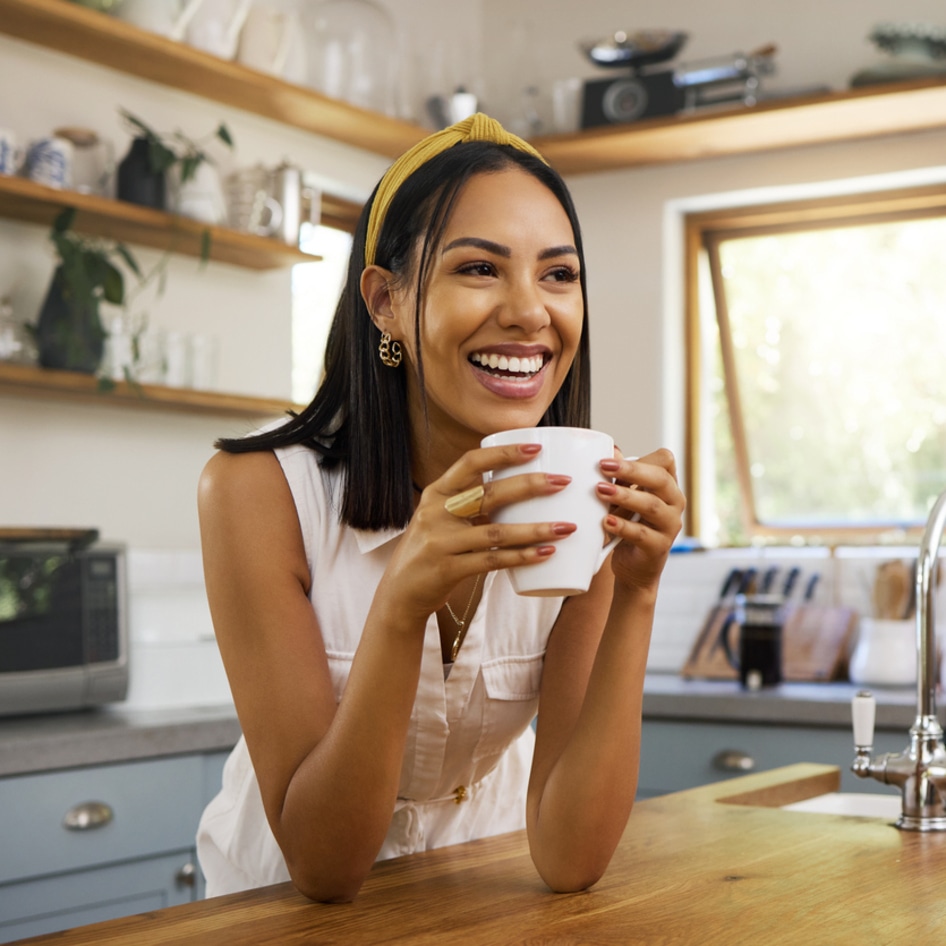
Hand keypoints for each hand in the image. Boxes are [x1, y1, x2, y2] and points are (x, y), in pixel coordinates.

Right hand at [380, 443, 577, 623]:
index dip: (503, 453)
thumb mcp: (440, 518)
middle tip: (562, 482)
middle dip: (530, 485)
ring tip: (566, 527)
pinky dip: (521, 557)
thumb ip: (469, 502)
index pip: (470, 463)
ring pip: (497, 532)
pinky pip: (492, 561)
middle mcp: (436, 513)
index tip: (535, 448)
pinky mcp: (448, 569)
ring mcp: (441, 542)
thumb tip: (518, 485)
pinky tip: (545, 554)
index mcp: (436, 493)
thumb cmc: (431, 550)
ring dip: (535, 529)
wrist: (400, 592)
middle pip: (490, 494)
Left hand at [595, 448, 684, 592]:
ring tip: (600, 491)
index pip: (665, 460)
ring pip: (651, 505)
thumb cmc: (627, 525)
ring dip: (624, 496)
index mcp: (667, 485)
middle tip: (602, 467)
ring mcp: (670, 525)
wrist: (633, 567)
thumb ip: (618, 476)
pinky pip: (642, 534)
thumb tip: (611, 450)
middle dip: (631, 471)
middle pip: (660, 479)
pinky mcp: (659, 547)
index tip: (606, 459)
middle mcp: (674, 502)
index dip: (639, 457)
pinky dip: (622, 526)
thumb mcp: (620, 498)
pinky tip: (605, 521)